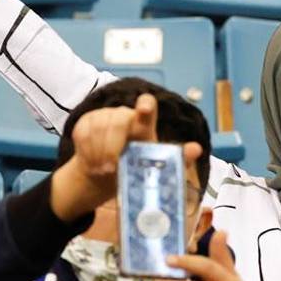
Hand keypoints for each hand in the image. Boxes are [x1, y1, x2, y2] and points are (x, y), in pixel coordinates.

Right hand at [49, 94, 203, 220]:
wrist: (102, 174)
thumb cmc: (133, 169)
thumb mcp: (154, 168)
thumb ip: (177, 159)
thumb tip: (196, 149)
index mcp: (144, 126)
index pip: (147, 108)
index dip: (145, 106)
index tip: (144, 108)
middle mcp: (124, 115)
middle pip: (117, 121)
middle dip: (112, 146)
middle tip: (110, 168)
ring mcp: (103, 116)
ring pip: (98, 128)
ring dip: (99, 153)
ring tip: (103, 169)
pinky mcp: (86, 121)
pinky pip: (83, 134)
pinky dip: (87, 152)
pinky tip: (93, 163)